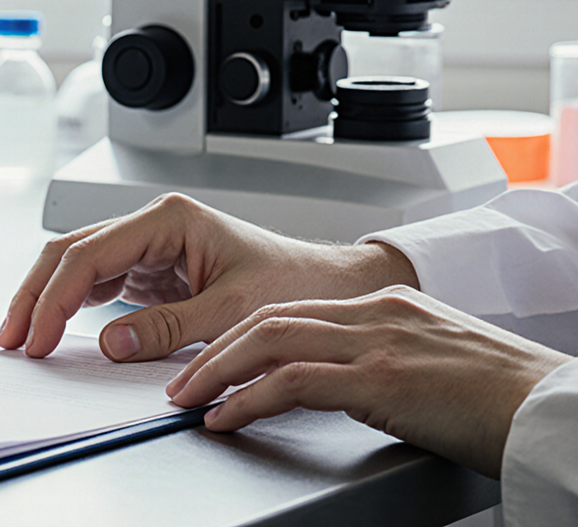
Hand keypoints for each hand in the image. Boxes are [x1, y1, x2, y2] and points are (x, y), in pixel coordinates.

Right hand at [0, 193, 418, 360]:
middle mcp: (153, 225)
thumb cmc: (294, 283)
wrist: (328, 287)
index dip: (56, 296)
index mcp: (169, 219)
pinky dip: (72, 306)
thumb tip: (110, 344)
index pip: (90, 254)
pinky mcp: (151, 270)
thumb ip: (169, 328)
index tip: (38, 336)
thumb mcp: (233, 310)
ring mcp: (148, 246)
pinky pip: (98, 284)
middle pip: (70, 252)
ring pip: (77, 265)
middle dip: (36, 293)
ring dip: (48, 299)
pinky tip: (56, 328)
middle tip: (13, 337)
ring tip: (24, 337)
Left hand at [167, 286, 571, 476]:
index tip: (213, 359)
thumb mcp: (433, 360)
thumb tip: (344, 382)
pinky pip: (293, 383)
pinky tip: (226, 417)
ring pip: (270, 342)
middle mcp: (375, 313)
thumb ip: (384, 359)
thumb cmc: (501, 393)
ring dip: (217, 371)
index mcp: (385, 306)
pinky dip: (248, 399)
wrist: (554, 406)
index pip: (293, 311)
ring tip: (188, 398)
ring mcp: (376, 343)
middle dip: (216, 349)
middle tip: (182, 379)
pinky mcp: (382, 380)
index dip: (243, 335)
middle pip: (269, 318)